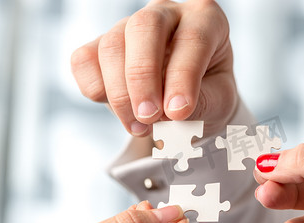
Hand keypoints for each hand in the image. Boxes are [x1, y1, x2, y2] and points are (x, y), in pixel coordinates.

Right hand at [71, 0, 236, 136]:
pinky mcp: (101, 45)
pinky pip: (84, 60)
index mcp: (205, 20)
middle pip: (143, 27)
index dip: (182, 77)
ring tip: (140, 127)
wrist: (187, 101)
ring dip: (120, 93)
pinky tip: (120, 112)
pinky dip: (95, 89)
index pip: (192, 39)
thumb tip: (168, 113)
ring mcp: (129, 25)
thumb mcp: (219, 101)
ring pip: (111, 45)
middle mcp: (166, 14)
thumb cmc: (209, 94)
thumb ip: (201, 104)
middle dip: (142, 77)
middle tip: (149, 117)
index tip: (178, 112)